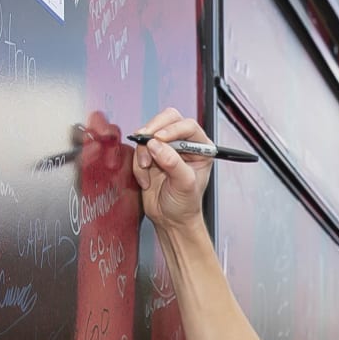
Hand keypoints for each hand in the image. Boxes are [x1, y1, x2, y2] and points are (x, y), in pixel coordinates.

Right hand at [131, 108, 214, 231]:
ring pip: (149, 133)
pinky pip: (138, 148)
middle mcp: (184, 144)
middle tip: (145, 141)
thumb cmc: (185, 205)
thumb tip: (157, 145)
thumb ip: (173, 163)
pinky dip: (137, 163)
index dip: (173, 129)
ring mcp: (166, 148)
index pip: (188, 126)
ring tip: (147, 170)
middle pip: (168, 119)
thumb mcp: (185, 184)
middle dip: (153, 130)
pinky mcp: (150, 155)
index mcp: (201, 148)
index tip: (159, 138)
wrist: (170, 219)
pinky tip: (145, 179)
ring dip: (143, 150)